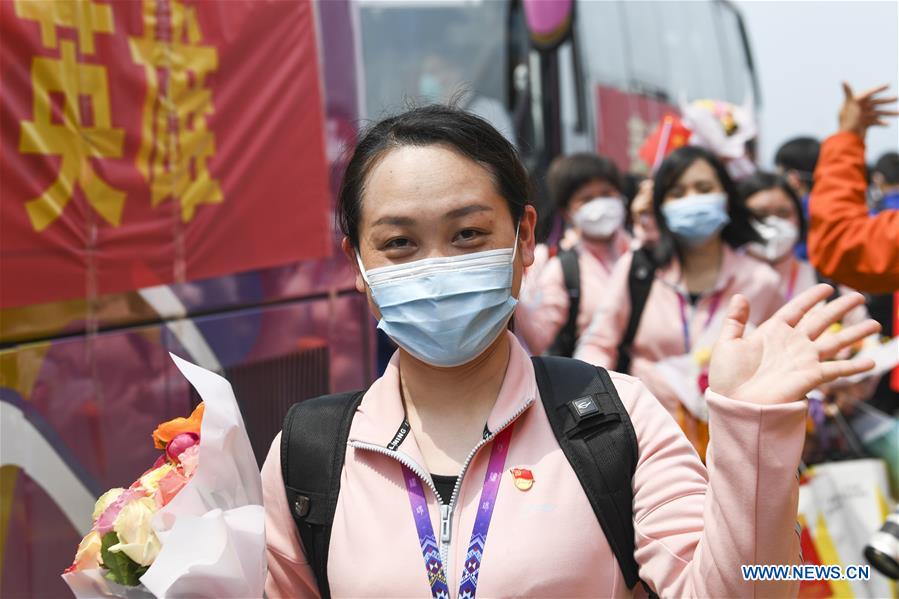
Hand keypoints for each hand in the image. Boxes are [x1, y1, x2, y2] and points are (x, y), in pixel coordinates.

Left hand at [708, 284, 879, 404]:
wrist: (734, 404)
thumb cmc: (727, 377)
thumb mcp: (727, 343)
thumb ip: (735, 320)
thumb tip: (739, 295)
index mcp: (772, 332)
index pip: (797, 309)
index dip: (812, 298)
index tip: (827, 288)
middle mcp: (792, 344)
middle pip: (822, 321)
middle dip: (840, 309)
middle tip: (860, 297)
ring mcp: (803, 360)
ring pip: (835, 342)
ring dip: (855, 334)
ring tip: (876, 324)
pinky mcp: (810, 377)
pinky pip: (836, 370)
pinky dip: (853, 366)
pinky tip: (871, 361)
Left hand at [838, 82, 897, 139]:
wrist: (847, 138)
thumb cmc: (848, 120)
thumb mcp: (849, 105)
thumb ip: (848, 92)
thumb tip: (843, 80)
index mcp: (856, 102)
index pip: (869, 93)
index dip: (878, 89)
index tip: (888, 85)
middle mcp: (859, 108)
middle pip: (875, 103)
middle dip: (886, 101)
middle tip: (897, 98)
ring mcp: (862, 117)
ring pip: (878, 113)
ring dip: (888, 113)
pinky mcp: (864, 125)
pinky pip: (875, 122)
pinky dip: (882, 123)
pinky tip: (888, 124)